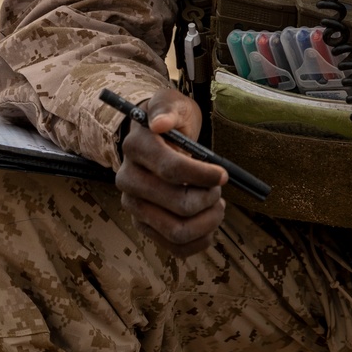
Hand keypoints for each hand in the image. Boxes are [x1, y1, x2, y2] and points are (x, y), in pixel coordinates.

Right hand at [115, 87, 225, 257]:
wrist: (157, 139)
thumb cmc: (169, 120)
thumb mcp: (171, 103)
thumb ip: (167, 109)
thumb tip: (161, 123)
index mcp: (135, 148)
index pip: (171, 169)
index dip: (203, 174)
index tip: (223, 174)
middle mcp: (128, 181)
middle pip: (178, 204)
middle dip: (208, 197)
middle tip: (219, 188)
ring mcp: (135, 207)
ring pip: (178, 231)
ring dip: (208, 221)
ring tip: (216, 204)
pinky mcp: (144, 227)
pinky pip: (175, 248)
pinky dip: (201, 240)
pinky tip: (209, 222)